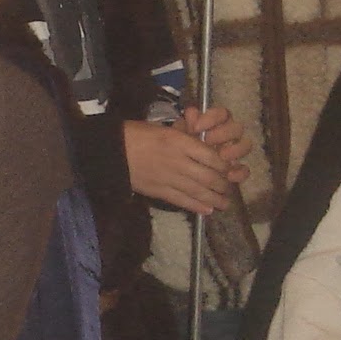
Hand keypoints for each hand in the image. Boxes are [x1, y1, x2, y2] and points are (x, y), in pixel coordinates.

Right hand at [123, 113, 246, 213]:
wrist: (113, 151)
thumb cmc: (137, 134)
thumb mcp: (165, 129)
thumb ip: (185, 137)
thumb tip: (204, 144)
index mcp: (179, 141)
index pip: (210, 156)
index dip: (223, 165)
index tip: (227, 168)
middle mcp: (178, 161)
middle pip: (208, 176)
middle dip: (222, 184)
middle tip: (227, 188)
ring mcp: (169, 178)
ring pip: (198, 191)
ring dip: (214, 199)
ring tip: (224, 204)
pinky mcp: (159, 191)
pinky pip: (182, 200)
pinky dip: (196, 206)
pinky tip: (207, 210)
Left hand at [181, 104, 252, 169]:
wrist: (179, 170)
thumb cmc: (181, 149)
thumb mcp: (179, 136)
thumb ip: (186, 124)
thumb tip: (192, 112)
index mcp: (216, 124)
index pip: (222, 114)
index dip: (212, 117)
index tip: (197, 127)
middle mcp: (229, 136)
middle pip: (237, 128)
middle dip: (223, 133)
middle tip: (208, 140)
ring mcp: (234, 153)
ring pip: (245, 145)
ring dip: (235, 150)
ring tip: (222, 156)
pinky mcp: (236, 171)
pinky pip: (244, 170)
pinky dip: (239, 172)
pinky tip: (228, 176)